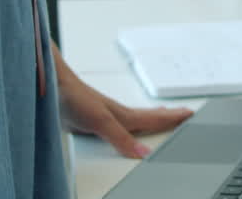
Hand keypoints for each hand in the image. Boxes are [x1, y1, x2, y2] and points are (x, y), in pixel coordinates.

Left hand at [53, 46, 191, 157]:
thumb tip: (142, 153)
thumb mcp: (100, 120)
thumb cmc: (74, 97)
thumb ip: (120, 138)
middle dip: (167, 116)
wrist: (52, 87)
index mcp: (123, 115)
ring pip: (135, 119)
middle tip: (183, 114)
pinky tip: (125, 128)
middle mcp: (117, 115)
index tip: (190, 114)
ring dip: (151, 118)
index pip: (154, 118)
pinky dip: (131, 126)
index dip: (172, 118)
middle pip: (148, 117)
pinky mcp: (92, 120)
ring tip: (162, 117)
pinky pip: (120, 125)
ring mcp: (105, 116)